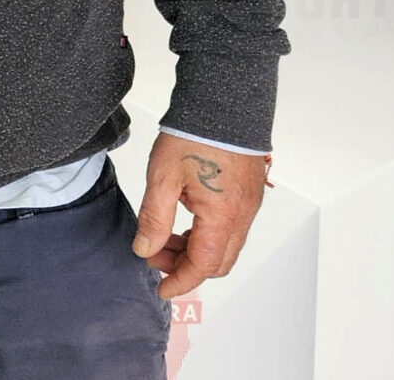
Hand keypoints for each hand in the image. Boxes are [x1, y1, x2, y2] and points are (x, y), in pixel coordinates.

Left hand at [133, 135, 269, 297]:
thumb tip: (145, 249)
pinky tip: (183, 221)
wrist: (223, 105)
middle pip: (217, 261)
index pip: (203, 265)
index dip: (181, 280)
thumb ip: (154, 218)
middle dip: (185, 266)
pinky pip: (230, 228)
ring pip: (224, 245)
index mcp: (223, 217)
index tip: (162, 289)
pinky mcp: (248, 194)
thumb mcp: (163, 178)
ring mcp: (249, 206)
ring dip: (195, 250)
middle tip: (154, 254)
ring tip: (163, 235)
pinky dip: (207, 235)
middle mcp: (242, 216)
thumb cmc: (194, 136)